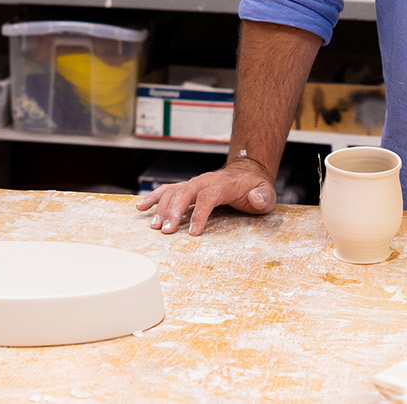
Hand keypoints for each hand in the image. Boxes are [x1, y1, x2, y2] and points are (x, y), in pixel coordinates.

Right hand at [135, 158, 275, 235]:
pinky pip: (167, 190)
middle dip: (173, 211)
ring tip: (154, 226)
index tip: (193, 232)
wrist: (247, 173)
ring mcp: (194, 183)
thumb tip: (255, 198)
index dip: (200, 214)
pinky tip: (141, 207)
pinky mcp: (187, 188)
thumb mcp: (266, 193)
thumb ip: (262, 197)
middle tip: (166, 230)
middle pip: (185, 193)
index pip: (208, 196)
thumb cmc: (255, 187)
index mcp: (223, 184)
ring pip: (173, 192)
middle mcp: (204, 181)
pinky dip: (153, 198)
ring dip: (161, 208)